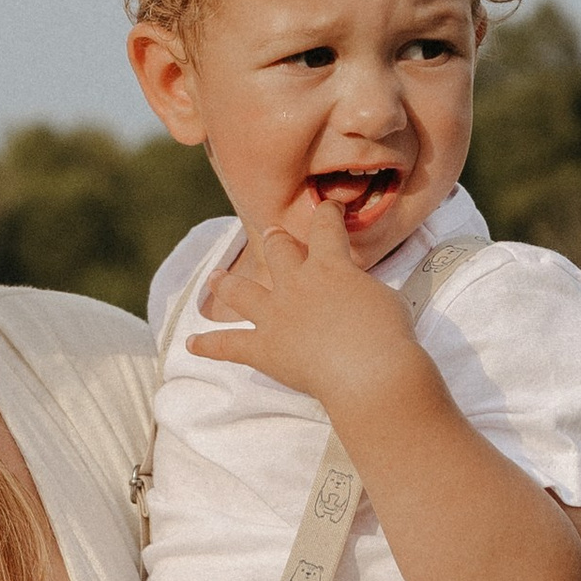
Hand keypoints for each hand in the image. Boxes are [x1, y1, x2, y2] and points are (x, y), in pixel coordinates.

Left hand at [187, 200, 430, 425]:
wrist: (369, 371)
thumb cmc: (388, 335)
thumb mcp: (386, 298)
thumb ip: (364, 290)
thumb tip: (357, 295)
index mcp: (329, 265)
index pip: (326, 228)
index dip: (328, 215)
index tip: (328, 209)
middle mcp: (296, 284)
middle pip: (278, 250)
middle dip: (276, 239)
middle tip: (272, 234)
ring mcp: (275, 315)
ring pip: (241, 290)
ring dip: (227, 282)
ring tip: (215, 277)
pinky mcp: (263, 348)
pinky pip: (227, 345)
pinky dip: (208, 345)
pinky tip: (192, 343)